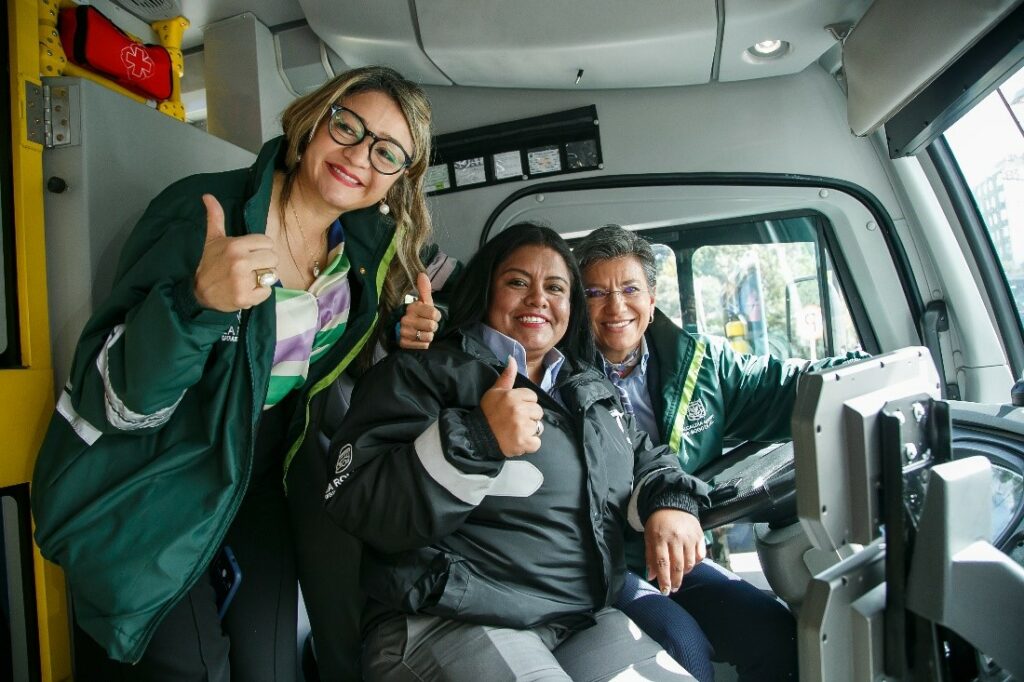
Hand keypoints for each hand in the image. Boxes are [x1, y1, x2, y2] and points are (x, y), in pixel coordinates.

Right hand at [193, 194, 277, 311]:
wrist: (200, 292)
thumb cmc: (211, 264)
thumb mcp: (213, 239)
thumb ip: (215, 217)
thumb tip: (207, 195)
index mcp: (236, 245)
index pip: (268, 242)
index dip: (261, 249)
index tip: (249, 254)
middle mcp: (240, 262)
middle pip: (273, 258)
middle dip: (264, 263)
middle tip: (250, 268)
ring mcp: (243, 281)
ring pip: (272, 275)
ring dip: (263, 278)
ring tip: (248, 278)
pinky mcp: (246, 298)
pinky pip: (267, 292)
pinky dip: (259, 293)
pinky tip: (247, 290)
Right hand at [399, 272, 440, 349]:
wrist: (404, 330)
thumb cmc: (418, 315)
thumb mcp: (423, 302)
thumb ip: (424, 290)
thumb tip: (422, 274)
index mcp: (412, 308)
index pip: (434, 314)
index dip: (436, 316)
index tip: (432, 316)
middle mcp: (406, 319)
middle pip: (432, 326)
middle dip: (433, 327)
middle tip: (426, 325)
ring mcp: (404, 332)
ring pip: (428, 337)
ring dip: (428, 336)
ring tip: (422, 332)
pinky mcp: (403, 343)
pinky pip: (423, 345)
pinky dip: (423, 344)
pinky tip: (418, 339)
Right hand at [480, 356, 543, 457]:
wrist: (476, 436)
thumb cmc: (487, 413)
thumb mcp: (494, 392)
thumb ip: (507, 377)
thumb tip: (512, 359)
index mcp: (513, 396)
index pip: (533, 397)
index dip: (525, 403)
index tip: (515, 409)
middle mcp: (519, 410)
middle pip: (538, 411)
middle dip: (529, 416)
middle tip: (515, 421)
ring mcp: (522, 427)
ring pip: (538, 427)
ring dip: (529, 430)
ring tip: (516, 431)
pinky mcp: (523, 442)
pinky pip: (536, 443)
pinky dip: (529, 444)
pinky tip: (518, 441)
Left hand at [644, 509, 705, 594]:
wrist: (673, 502)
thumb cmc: (657, 522)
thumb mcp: (649, 537)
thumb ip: (650, 556)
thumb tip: (651, 577)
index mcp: (660, 538)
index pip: (662, 563)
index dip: (664, 580)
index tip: (664, 591)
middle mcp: (676, 538)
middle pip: (677, 566)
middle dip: (676, 581)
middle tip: (674, 589)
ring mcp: (689, 537)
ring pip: (690, 563)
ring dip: (685, 573)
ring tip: (680, 576)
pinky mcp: (700, 535)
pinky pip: (700, 555)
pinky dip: (695, 563)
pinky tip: (689, 564)